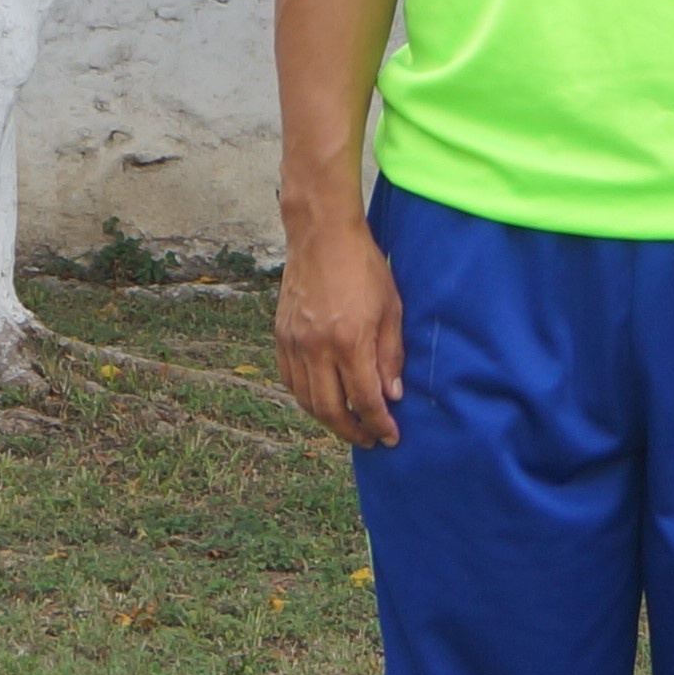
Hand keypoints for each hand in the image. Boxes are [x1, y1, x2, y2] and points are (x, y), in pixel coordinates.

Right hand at [272, 223, 403, 446]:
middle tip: (369, 439)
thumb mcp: (391, 309)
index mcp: (349, 341)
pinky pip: (291, 380)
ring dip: (328, 420)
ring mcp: (294, 343)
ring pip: (306, 400)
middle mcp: (317, 347)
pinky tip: (323, 400)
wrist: (321, 235)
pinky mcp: (281, 335)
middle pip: (331, 410)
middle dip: (352, 431)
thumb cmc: (363, 267)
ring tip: (348, 424)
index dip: (379, 424)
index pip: (365, 400)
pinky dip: (306, 398)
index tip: (391, 437)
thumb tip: (392, 395)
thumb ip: (391, 356)